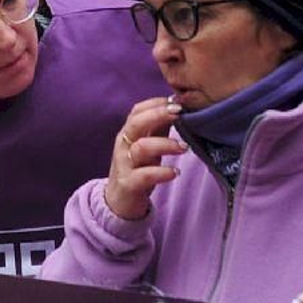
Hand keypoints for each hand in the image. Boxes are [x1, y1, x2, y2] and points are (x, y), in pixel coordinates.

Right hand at [102, 96, 184, 220]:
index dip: (156, 103)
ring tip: (184, 148)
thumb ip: (159, 128)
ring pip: (141, 147)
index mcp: (128, 132)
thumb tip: (178, 108)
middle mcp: (123, 145)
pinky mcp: (128, 184)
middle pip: (136, 123)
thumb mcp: (147, 146)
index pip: (138, 110)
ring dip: (165, 144)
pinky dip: (161, 173)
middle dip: (158, 115)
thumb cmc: (137, 169)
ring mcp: (124, 164)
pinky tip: (175, 173)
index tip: (177, 100)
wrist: (118, 202)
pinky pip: (144, 176)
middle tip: (179, 114)